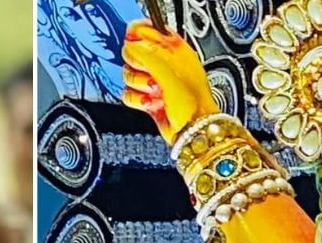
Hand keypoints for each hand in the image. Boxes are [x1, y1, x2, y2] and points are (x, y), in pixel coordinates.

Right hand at [121, 20, 219, 144]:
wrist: (193, 130)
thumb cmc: (193, 103)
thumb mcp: (169, 73)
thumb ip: (148, 56)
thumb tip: (131, 45)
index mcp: (175, 51)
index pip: (150, 33)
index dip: (139, 38)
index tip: (137, 48)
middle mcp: (164, 65)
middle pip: (134, 55)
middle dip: (138, 67)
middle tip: (150, 75)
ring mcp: (155, 82)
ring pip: (129, 75)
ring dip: (139, 86)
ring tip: (155, 93)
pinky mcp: (148, 99)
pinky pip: (129, 94)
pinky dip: (137, 100)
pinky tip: (151, 103)